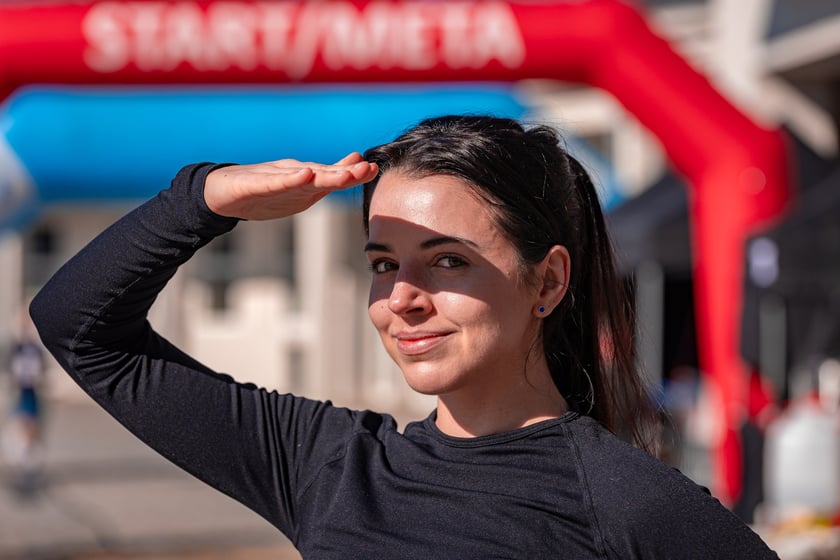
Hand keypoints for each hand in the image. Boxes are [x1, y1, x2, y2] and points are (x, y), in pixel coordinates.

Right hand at [204, 152, 378, 220]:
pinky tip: (303, 175)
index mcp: (304, 181)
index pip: (333, 178)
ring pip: (302, 177)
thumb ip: (328, 177)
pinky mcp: (255, 184)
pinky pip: (275, 183)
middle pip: (322, 175)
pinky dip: (290, 179)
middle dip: (345, 173)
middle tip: (366, 169)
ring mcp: (274, 179)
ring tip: (344, 172)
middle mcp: (293, 175)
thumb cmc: (262, 190)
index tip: (374, 169)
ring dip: (324, 174)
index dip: (353, 174)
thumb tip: (358, 163)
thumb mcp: (299, 187)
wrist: (220, 193)